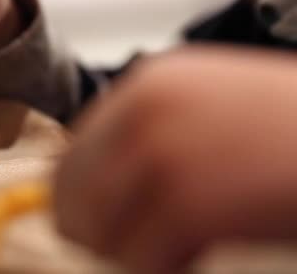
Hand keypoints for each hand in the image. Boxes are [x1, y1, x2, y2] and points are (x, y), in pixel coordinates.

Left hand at [53, 46, 296, 272]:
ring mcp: (163, 151)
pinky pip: (138, 261)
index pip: (69, 161)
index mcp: (146, 86)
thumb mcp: (210, 117)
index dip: (83, 207)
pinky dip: (162, 272)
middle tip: (148, 249)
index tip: (112, 231)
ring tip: (183, 250)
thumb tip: (85, 200)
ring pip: (94, 233)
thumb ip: (147, 144)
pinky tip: (206, 258)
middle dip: (97, 237)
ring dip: (129, 256)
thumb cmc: (293, 134)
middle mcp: (142, 110)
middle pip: (68, 197)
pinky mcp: (192, 199)